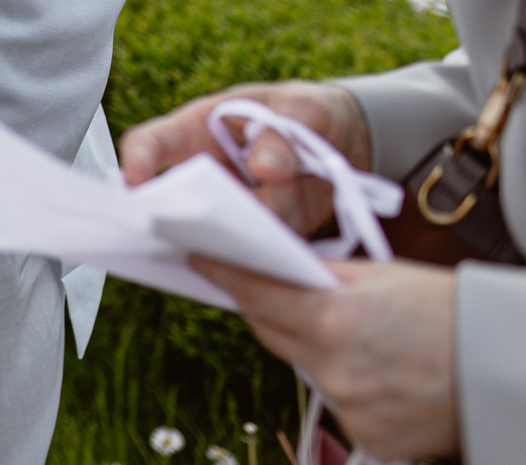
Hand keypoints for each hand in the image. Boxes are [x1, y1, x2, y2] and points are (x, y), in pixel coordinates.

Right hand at [120, 81, 370, 235]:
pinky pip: (255, 255)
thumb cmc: (304, 112)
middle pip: (177, 202)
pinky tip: (289, 253)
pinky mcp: (260, 237)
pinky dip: (271, 256)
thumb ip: (282, 133)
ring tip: (289, 208)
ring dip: (254, 228)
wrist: (341, 141)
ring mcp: (231, 209)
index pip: (150, 143)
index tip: (138, 185)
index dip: (136, 161)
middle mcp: (205, 173)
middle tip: (208, 223)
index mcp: (197, 130)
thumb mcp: (300, 108)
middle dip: (186, 216)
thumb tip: (265, 170)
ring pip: (225, 232)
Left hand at [193, 256, 457, 459]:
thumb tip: (277, 267)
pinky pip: (336, 400)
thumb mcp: (381, 277)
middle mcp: (331, 368)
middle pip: (272, 332)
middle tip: (276, 291)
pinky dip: (345, 383)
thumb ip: (322, 277)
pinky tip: (377, 370)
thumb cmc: (449, 312)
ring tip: (354, 334)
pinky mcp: (366, 435)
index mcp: (331, 319)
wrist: (504, 366)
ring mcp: (347, 406)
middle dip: (271, 310)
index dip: (223, 273)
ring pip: (304, 366)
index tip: (200, 259)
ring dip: (313, 348)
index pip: (254, 293)